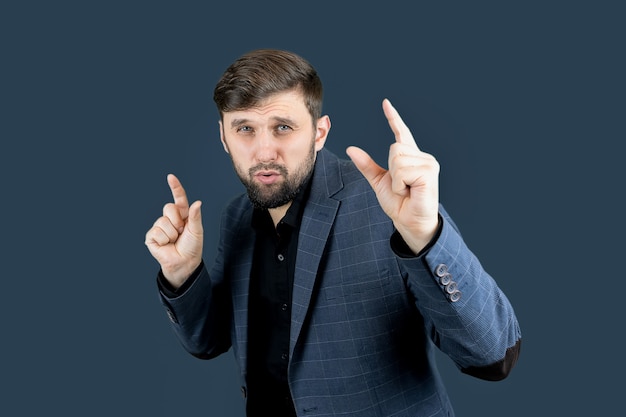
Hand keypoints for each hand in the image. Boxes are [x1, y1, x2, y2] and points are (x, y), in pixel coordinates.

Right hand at [145, 174, 202, 287]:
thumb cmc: (192, 247)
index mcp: (183, 215)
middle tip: (180, 232)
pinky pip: (156, 231)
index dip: (175, 187)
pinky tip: (166, 245)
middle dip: (177, 220)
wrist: (185, 263)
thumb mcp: (197, 231)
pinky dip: (164, 239)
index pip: (179, 198)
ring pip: (163, 221)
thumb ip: (196, 216)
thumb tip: (197, 202)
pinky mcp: (152, 236)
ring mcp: (159, 227)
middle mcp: (170, 219)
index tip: (170, 177)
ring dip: (171, 233)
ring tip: (174, 240)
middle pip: (168, 207)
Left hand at [346, 99, 439, 253]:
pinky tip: (411, 191)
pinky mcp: (429, 172)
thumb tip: (351, 148)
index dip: (393, 117)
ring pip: (397, 158)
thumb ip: (367, 165)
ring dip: (396, 179)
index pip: (401, 133)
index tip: (385, 103)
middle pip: (394, 148)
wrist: (409, 222)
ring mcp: (428, 163)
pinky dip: (400, 185)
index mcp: (409, 157)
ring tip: (406, 189)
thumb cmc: (399, 204)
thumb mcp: (379, 182)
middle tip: (401, 187)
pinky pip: (403, 170)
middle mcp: (421, 156)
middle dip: (391, 170)